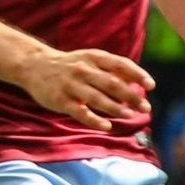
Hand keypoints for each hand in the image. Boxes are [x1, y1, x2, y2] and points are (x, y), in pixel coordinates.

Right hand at [17, 47, 150, 130]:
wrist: (33, 66)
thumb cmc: (70, 65)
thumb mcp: (90, 60)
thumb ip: (113, 70)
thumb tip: (140, 82)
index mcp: (93, 57)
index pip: (120, 64)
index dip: (137, 75)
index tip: (151, 86)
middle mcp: (82, 69)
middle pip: (111, 83)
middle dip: (130, 96)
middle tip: (145, 108)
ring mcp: (70, 85)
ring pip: (96, 98)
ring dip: (115, 108)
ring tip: (130, 116)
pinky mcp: (59, 100)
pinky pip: (79, 112)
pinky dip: (94, 120)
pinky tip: (107, 127)